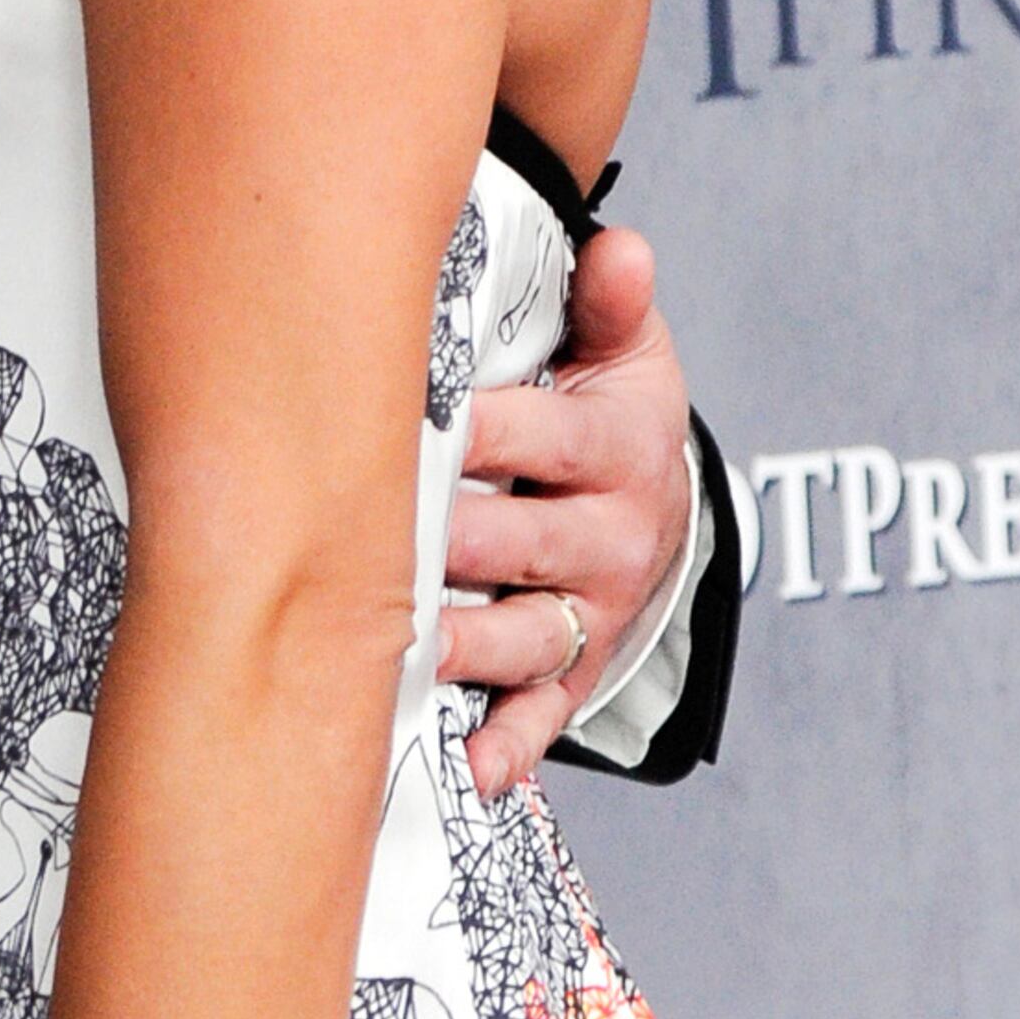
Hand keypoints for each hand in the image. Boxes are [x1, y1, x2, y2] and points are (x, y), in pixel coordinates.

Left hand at [437, 220, 696, 798]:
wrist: (657, 499)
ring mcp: (591, 609)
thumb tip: (618, 249)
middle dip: (442, 542)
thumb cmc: (604, 409)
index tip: (404, 420)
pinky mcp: (576, 669)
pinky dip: (511, 746)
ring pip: (524, 635)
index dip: (471, 429)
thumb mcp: (620, 347)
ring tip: (399, 649)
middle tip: (362, 540)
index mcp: (617, 445)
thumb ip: (609, 301)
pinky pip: (545, 712)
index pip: (539, 436)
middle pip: (516, 542)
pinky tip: (470, 769)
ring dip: (463, 647)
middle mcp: (611, 535)